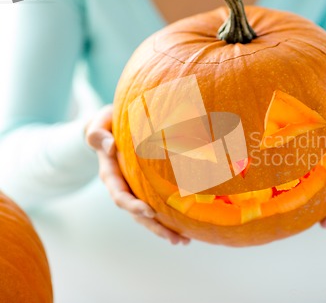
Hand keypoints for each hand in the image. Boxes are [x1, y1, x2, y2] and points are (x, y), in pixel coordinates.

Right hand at [85, 105, 189, 244]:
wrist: (108, 129)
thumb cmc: (105, 124)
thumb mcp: (98, 124)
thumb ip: (98, 134)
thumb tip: (110, 146)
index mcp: (110, 173)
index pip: (120, 194)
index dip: (133, 205)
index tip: (149, 211)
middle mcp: (121, 186)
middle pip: (136, 213)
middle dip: (154, 226)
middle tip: (174, 238)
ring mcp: (132, 190)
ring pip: (146, 216)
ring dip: (163, 230)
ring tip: (182, 242)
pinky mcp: (143, 189)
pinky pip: (154, 207)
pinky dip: (168, 219)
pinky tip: (185, 230)